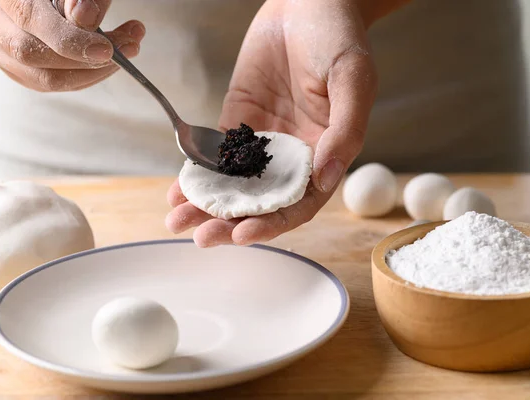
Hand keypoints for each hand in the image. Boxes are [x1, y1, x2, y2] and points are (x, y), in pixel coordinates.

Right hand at [0, 0, 144, 91]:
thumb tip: (85, 16)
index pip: (28, 18)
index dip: (69, 39)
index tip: (107, 48)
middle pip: (30, 53)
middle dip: (87, 59)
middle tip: (130, 46)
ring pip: (41, 77)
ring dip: (93, 72)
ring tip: (128, 48)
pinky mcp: (11, 65)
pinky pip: (47, 82)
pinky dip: (83, 77)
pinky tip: (107, 62)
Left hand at [166, 0, 377, 246]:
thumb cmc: (339, 35)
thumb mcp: (353, 79)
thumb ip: (346, 130)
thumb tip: (327, 178)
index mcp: (325, 154)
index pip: (299, 203)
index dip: (272, 223)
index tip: (241, 233)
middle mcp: (292, 156)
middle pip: (260, 201)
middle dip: (230, 222)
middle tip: (200, 236)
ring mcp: (262, 141)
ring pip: (233, 184)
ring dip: (206, 205)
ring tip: (178, 220)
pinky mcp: (238, 122)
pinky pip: (215, 155)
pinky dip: (196, 174)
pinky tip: (177, 189)